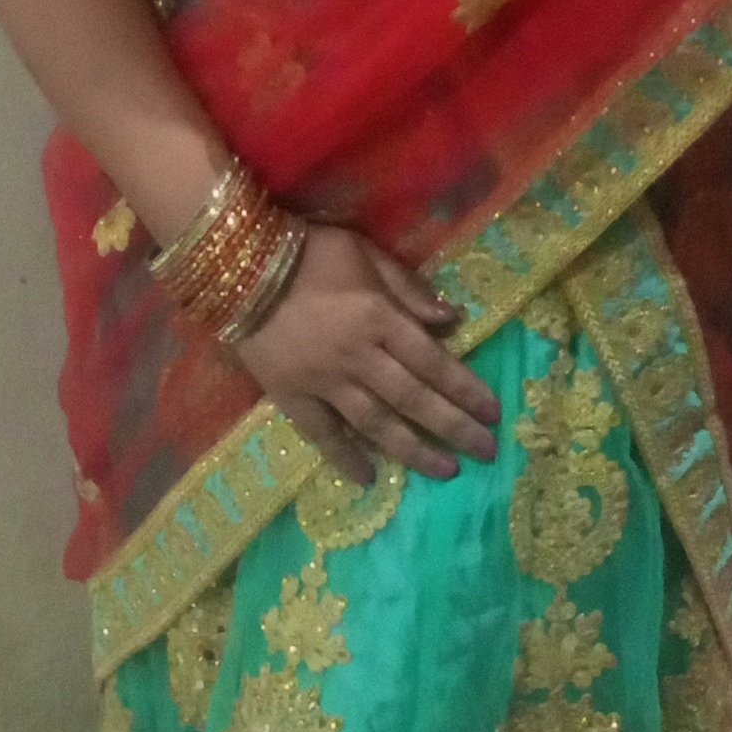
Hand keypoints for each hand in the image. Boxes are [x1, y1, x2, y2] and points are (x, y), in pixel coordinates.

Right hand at [244, 222, 500, 487]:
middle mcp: (358, 357)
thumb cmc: (309, 252)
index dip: (466, 390)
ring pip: (377, 425)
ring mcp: (323, 382)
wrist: (238, 266)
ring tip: (445, 471)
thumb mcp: (366, 253)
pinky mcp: (290, 397)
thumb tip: (453, 318)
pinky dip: (346, 458)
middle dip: (455, 429)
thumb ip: (409, 288)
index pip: (435, 362)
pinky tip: (369, 479)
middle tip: (486, 452)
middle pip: (415, 400)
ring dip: (415, 451)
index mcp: (379, 318)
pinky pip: (323, 435)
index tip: (494, 413)